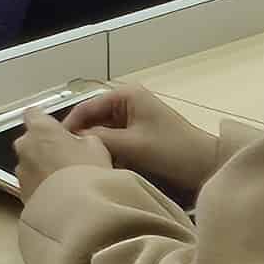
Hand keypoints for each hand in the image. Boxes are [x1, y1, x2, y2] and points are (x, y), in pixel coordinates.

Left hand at [11, 108, 107, 196]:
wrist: (78, 213)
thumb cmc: (88, 175)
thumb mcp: (97, 147)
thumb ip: (84, 138)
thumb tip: (82, 141)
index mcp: (40, 128)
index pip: (34, 114)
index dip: (46, 122)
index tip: (56, 129)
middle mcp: (24, 146)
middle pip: (31, 141)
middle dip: (45, 148)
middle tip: (68, 159)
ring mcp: (21, 171)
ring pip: (30, 164)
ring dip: (43, 169)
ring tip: (66, 182)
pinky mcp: (21, 194)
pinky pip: (31, 185)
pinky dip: (42, 188)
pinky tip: (61, 197)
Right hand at [58, 85, 224, 199]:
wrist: (208, 168)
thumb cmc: (172, 151)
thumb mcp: (132, 145)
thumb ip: (100, 140)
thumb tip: (72, 142)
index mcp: (126, 96)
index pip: (87, 107)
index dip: (70, 126)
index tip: (55, 146)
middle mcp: (128, 102)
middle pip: (94, 120)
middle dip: (81, 138)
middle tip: (65, 159)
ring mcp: (135, 119)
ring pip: (104, 133)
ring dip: (95, 148)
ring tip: (79, 165)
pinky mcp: (141, 136)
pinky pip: (115, 142)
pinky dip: (108, 153)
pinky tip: (99, 168)